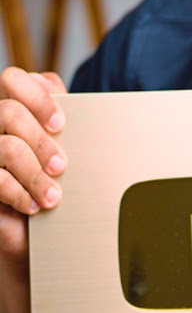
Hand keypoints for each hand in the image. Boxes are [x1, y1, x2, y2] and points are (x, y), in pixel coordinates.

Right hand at [0, 67, 66, 271]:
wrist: (37, 232)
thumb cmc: (53, 183)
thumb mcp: (64, 147)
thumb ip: (60, 116)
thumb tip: (60, 92)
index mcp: (13, 108)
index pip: (13, 79)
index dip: (37, 96)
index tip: (61, 123)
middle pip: (9, 112)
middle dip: (41, 141)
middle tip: (62, 165)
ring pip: (6, 147)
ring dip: (35, 174)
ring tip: (53, 195)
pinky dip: (20, 193)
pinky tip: (34, 206)